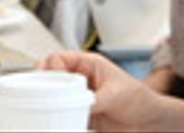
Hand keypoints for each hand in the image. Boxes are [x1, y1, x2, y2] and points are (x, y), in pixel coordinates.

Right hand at [40, 52, 162, 132]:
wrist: (148, 123)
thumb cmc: (140, 100)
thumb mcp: (116, 95)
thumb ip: (94, 99)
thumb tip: (76, 104)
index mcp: (90, 65)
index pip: (59, 59)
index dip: (48, 68)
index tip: (44, 82)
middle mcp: (80, 81)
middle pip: (50, 78)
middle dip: (40, 87)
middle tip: (34, 98)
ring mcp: (77, 99)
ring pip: (51, 98)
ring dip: (44, 104)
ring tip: (40, 112)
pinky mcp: (78, 117)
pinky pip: (59, 117)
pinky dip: (53, 120)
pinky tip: (52, 124)